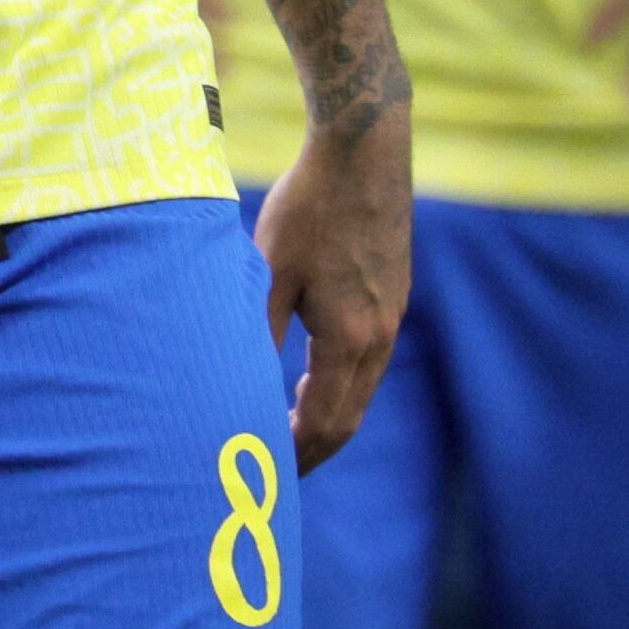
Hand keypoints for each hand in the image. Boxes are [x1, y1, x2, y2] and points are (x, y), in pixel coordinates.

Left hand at [251, 116, 408, 472]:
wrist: (365, 155)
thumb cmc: (310, 207)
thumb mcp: (270, 271)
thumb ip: (259, 331)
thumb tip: (238, 382)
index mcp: (349, 337)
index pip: (325, 422)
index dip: (296, 454)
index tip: (268, 473)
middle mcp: (379, 336)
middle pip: (348, 417)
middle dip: (312, 448)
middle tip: (276, 472)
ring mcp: (391, 318)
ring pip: (360, 390)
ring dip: (325, 417)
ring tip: (285, 434)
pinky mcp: (391, 298)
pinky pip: (367, 362)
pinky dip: (338, 385)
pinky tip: (307, 380)